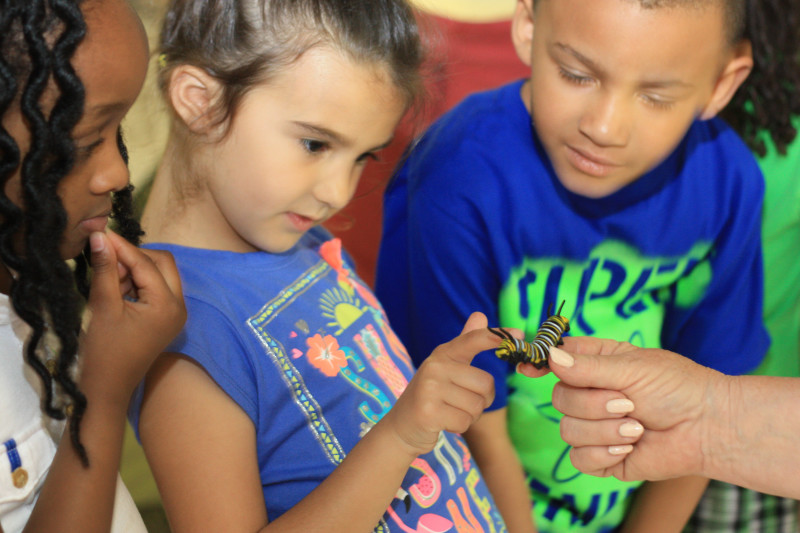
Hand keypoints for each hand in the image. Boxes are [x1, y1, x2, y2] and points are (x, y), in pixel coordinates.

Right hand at [78, 231, 185, 406]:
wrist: (108, 389)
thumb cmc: (104, 352)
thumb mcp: (102, 307)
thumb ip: (104, 269)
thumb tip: (100, 235)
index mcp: (167, 304)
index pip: (146, 263)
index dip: (121, 246)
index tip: (99, 232)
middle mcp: (179, 306)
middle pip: (162, 263)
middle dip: (134, 257)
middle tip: (106, 261)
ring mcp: (176, 312)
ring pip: (159, 274)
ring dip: (135, 270)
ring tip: (109, 282)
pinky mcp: (167, 317)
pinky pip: (157, 288)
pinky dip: (138, 283)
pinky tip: (117, 291)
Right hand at [382, 312, 497, 456]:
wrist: (402, 426)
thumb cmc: (431, 395)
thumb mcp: (446, 366)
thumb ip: (465, 343)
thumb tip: (480, 315)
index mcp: (443, 353)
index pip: (474, 339)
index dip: (497, 337)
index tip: (520, 335)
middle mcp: (435, 367)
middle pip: (486, 384)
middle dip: (481, 400)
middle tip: (461, 402)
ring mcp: (430, 389)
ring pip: (477, 405)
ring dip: (470, 414)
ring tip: (450, 411)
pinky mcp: (428, 412)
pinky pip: (465, 421)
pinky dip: (460, 426)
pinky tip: (444, 422)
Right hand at [528, 336, 721, 482]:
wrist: (707, 428)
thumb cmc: (677, 387)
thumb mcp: (632, 367)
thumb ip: (588, 366)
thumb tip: (550, 357)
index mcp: (596, 364)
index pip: (557, 359)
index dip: (541, 362)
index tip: (530, 367)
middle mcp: (591, 394)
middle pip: (559, 398)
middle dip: (592, 403)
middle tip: (628, 403)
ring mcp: (594, 427)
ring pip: (567, 430)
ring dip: (604, 430)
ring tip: (637, 428)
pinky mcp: (602, 458)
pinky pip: (579, 458)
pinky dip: (603, 452)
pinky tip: (628, 447)